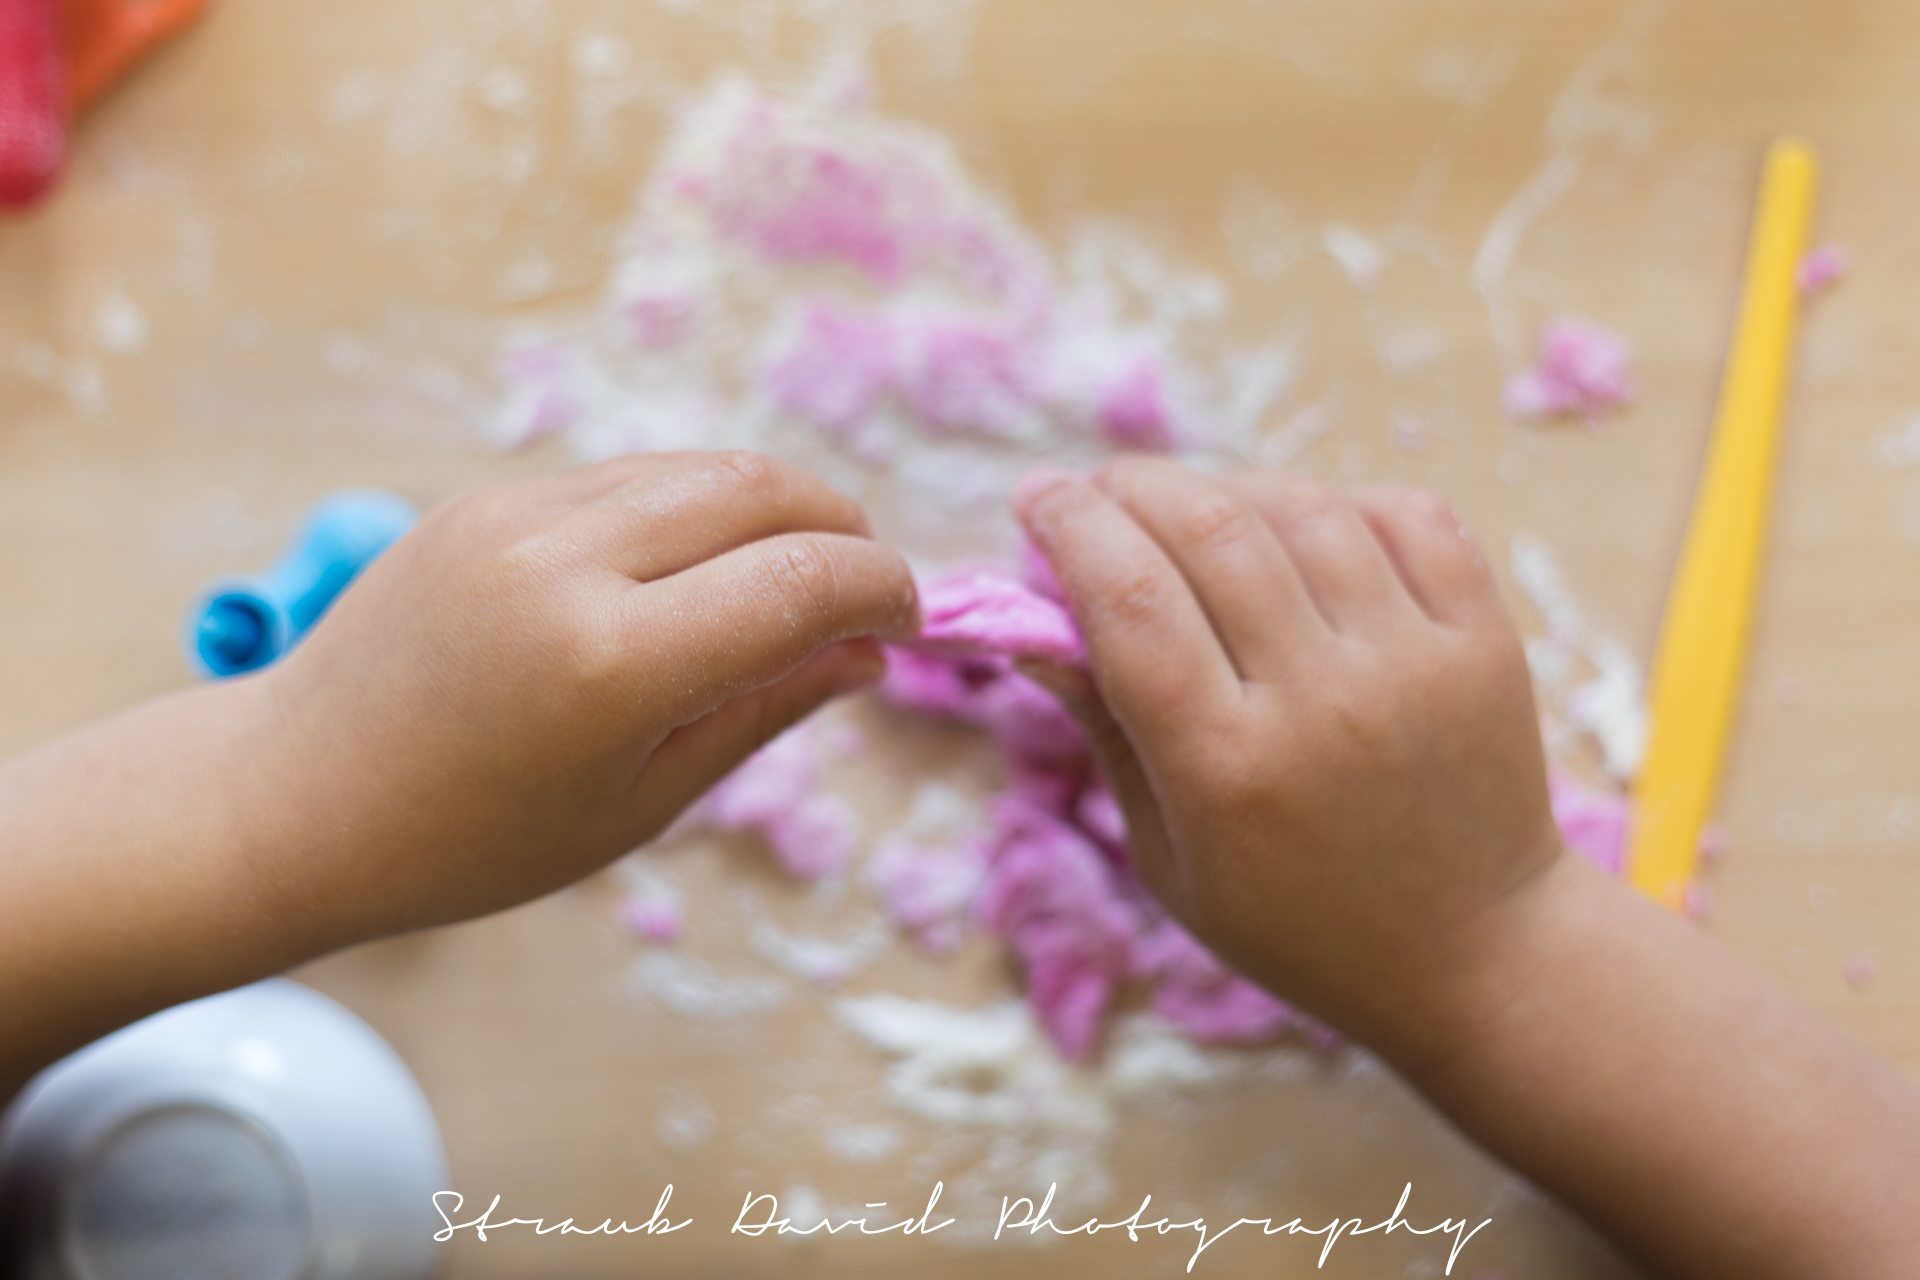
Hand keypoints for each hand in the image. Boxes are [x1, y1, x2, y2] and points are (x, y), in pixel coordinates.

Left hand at [243, 451, 917, 947]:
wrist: (296, 796)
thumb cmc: (475, 839)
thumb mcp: (643, 802)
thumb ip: (765, 711)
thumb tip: (870, 653)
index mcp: (613, 663)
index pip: (804, 580)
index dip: (884, 588)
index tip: (910, 621)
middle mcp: (567, 560)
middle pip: (764, 487)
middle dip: (843, 527)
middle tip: (866, 590)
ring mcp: (519, 514)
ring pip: (701, 466)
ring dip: (773, 509)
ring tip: (788, 581)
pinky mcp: (489, 497)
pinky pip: (631, 477)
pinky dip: (696, 508)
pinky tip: (697, 571)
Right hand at [1012, 459, 1560, 1066]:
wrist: (1475, 954)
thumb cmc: (1294, 921)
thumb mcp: (1167, 858)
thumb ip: (1106, 731)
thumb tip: (1032, 627)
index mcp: (1227, 770)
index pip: (1129, 601)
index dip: (1070, 528)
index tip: (1035, 499)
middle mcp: (1324, 703)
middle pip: (1209, 531)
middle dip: (1131, 487)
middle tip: (1098, 492)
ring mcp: (1414, 665)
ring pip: (1303, 509)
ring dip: (1226, 488)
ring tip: (1192, 513)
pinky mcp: (1484, 643)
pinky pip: (1406, 517)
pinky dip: (1337, 500)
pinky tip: (1299, 529)